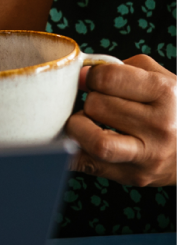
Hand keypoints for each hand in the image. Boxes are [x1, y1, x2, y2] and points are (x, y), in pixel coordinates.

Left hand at [66, 55, 178, 187]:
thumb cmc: (172, 107)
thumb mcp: (158, 77)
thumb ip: (119, 69)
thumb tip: (81, 76)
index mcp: (165, 93)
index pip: (106, 78)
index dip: (92, 76)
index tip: (94, 80)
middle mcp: (161, 125)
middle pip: (96, 106)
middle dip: (89, 102)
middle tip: (97, 105)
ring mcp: (149, 155)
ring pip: (93, 140)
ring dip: (78, 128)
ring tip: (86, 123)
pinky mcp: (135, 175)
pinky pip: (89, 165)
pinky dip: (75, 152)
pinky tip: (78, 142)